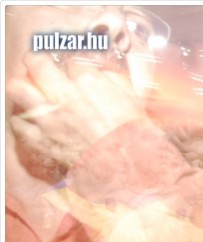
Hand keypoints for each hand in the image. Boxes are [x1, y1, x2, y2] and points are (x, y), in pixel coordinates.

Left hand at [7, 52, 146, 168]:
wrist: (127, 168)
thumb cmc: (134, 138)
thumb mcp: (133, 100)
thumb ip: (114, 80)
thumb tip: (102, 73)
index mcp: (89, 83)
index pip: (71, 61)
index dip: (75, 66)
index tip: (77, 72)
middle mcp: (64, 96)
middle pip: (36, 63)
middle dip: (38, 61)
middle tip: (42, 66)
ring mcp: (49, 118)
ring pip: (17, 87)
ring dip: (24, 86)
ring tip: (31, 90)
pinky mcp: (41, 140)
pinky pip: (19, 123)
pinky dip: (23, 120)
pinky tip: (33, 121)